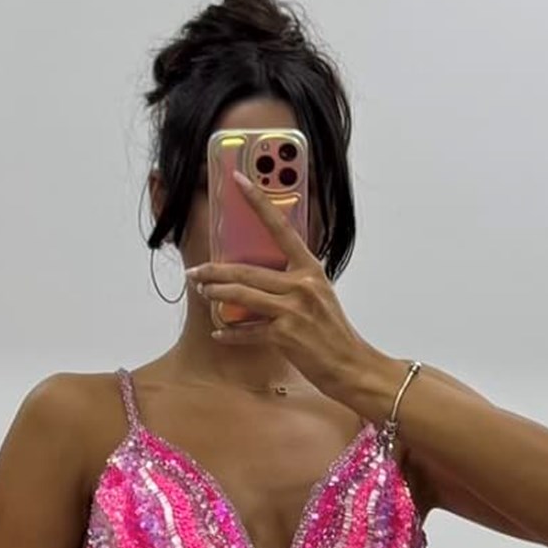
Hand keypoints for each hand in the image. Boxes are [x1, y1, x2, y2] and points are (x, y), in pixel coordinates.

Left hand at [185, 165, 387, 411]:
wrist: (351, 366)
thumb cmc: (333, 334)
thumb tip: (263, 277)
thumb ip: (294, 282)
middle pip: (247, 270)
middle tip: (195, 272)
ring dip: (215, 294)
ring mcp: (293, 310)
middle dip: (214, 271)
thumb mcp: (319, 296)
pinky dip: (231, 334)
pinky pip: (247, 331)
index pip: (281, 227)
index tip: (238, 180)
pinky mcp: (284, 335)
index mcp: (311, 269)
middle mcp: (301, 285)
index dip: (258, 202)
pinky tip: (219, 334)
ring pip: (242, 294)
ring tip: (202, 293)